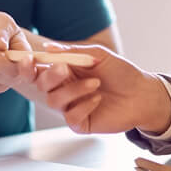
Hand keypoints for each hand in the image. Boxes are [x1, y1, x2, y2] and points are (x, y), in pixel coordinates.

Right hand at [33, 43, 170, 134]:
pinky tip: (98, 99)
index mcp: (65, 70)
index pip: (39, 69)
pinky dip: (83, 105)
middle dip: (50, 76)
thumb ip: (73, 52)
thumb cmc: (121, 73)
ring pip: (54, 101)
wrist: (142, 94)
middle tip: (64, 69)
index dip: (29, 66)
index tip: (29, 59)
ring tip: (95, 83)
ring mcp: (71, 106)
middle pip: (41, 85)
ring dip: (73, 90)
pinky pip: (70, 117)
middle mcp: (64, 88)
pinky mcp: (80, 122)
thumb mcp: (98, 55)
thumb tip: (48, 47)